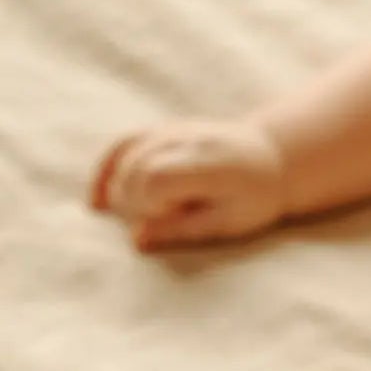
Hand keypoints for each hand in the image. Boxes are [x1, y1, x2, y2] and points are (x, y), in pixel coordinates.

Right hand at [89, 117, 286, 250]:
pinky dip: (107, 169)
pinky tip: (98, 200)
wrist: (272, 159)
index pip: (154, 178)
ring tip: (137, 213)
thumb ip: (182, 230)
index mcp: (207, 163)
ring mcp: (172, 130)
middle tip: (163, 217)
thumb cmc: (253, 198)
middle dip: (136, 201)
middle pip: (135, 167)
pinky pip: (124, 143)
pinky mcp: (162, 131)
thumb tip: (135, 240)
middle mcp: (186, 139)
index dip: (151, 206)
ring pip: (126, 154)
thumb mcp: (228, 223)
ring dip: (121, 188)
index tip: (170, 218)